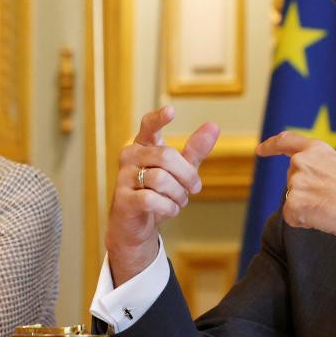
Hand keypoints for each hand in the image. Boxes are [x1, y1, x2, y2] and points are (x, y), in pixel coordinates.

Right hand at [104, 106, 219, 285]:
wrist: (136, 225)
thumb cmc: (157, 193)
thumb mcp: (180, 171)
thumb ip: (194, 150)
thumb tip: (214, 126)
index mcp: (143, 145)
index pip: (148, 125)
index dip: (159, 118)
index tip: (171, 110)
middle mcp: (130, 156)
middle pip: (166, 156)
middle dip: (187, 175)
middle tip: (195, 188)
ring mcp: (123, 177)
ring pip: (161, 179)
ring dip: (178, 194)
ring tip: (179, 201)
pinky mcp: (122, 199)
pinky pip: (152, 199)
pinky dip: (168, 207)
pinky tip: (170, 209)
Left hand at [256, 132, 335, 276]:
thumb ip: (316, 168)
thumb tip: (299, 185)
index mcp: (315, 149)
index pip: (285, 141)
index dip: (271, 146)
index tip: (260, 150)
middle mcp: (301, 162)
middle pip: (291, 182)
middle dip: (306, 193)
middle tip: (331, 199)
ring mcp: (296, 182)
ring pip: (292, 201)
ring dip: (307, 209)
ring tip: (331, 207)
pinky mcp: (293, 204)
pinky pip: (292, 217)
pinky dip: (304, 222)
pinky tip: (323, 217)